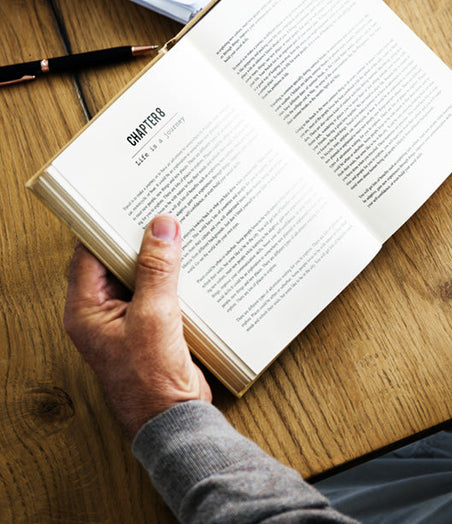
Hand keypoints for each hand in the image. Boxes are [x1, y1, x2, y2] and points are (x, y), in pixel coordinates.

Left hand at [64, 215, 210, 436]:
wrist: (173, 419)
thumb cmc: (150, 380)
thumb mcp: (154, 316)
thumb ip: (157, 270)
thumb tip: (161, 229)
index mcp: (85, 310)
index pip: (89, 255)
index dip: (109, 228)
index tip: (132, 205)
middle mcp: (101, 314)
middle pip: (116, 262)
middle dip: (140, 239)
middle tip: (162, 214)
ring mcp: (127, 321)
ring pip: (140, 276)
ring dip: (161, 260)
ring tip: (181, 236)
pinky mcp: (152, 328)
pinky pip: (160, 293)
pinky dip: (175, 279)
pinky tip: (193, 268)